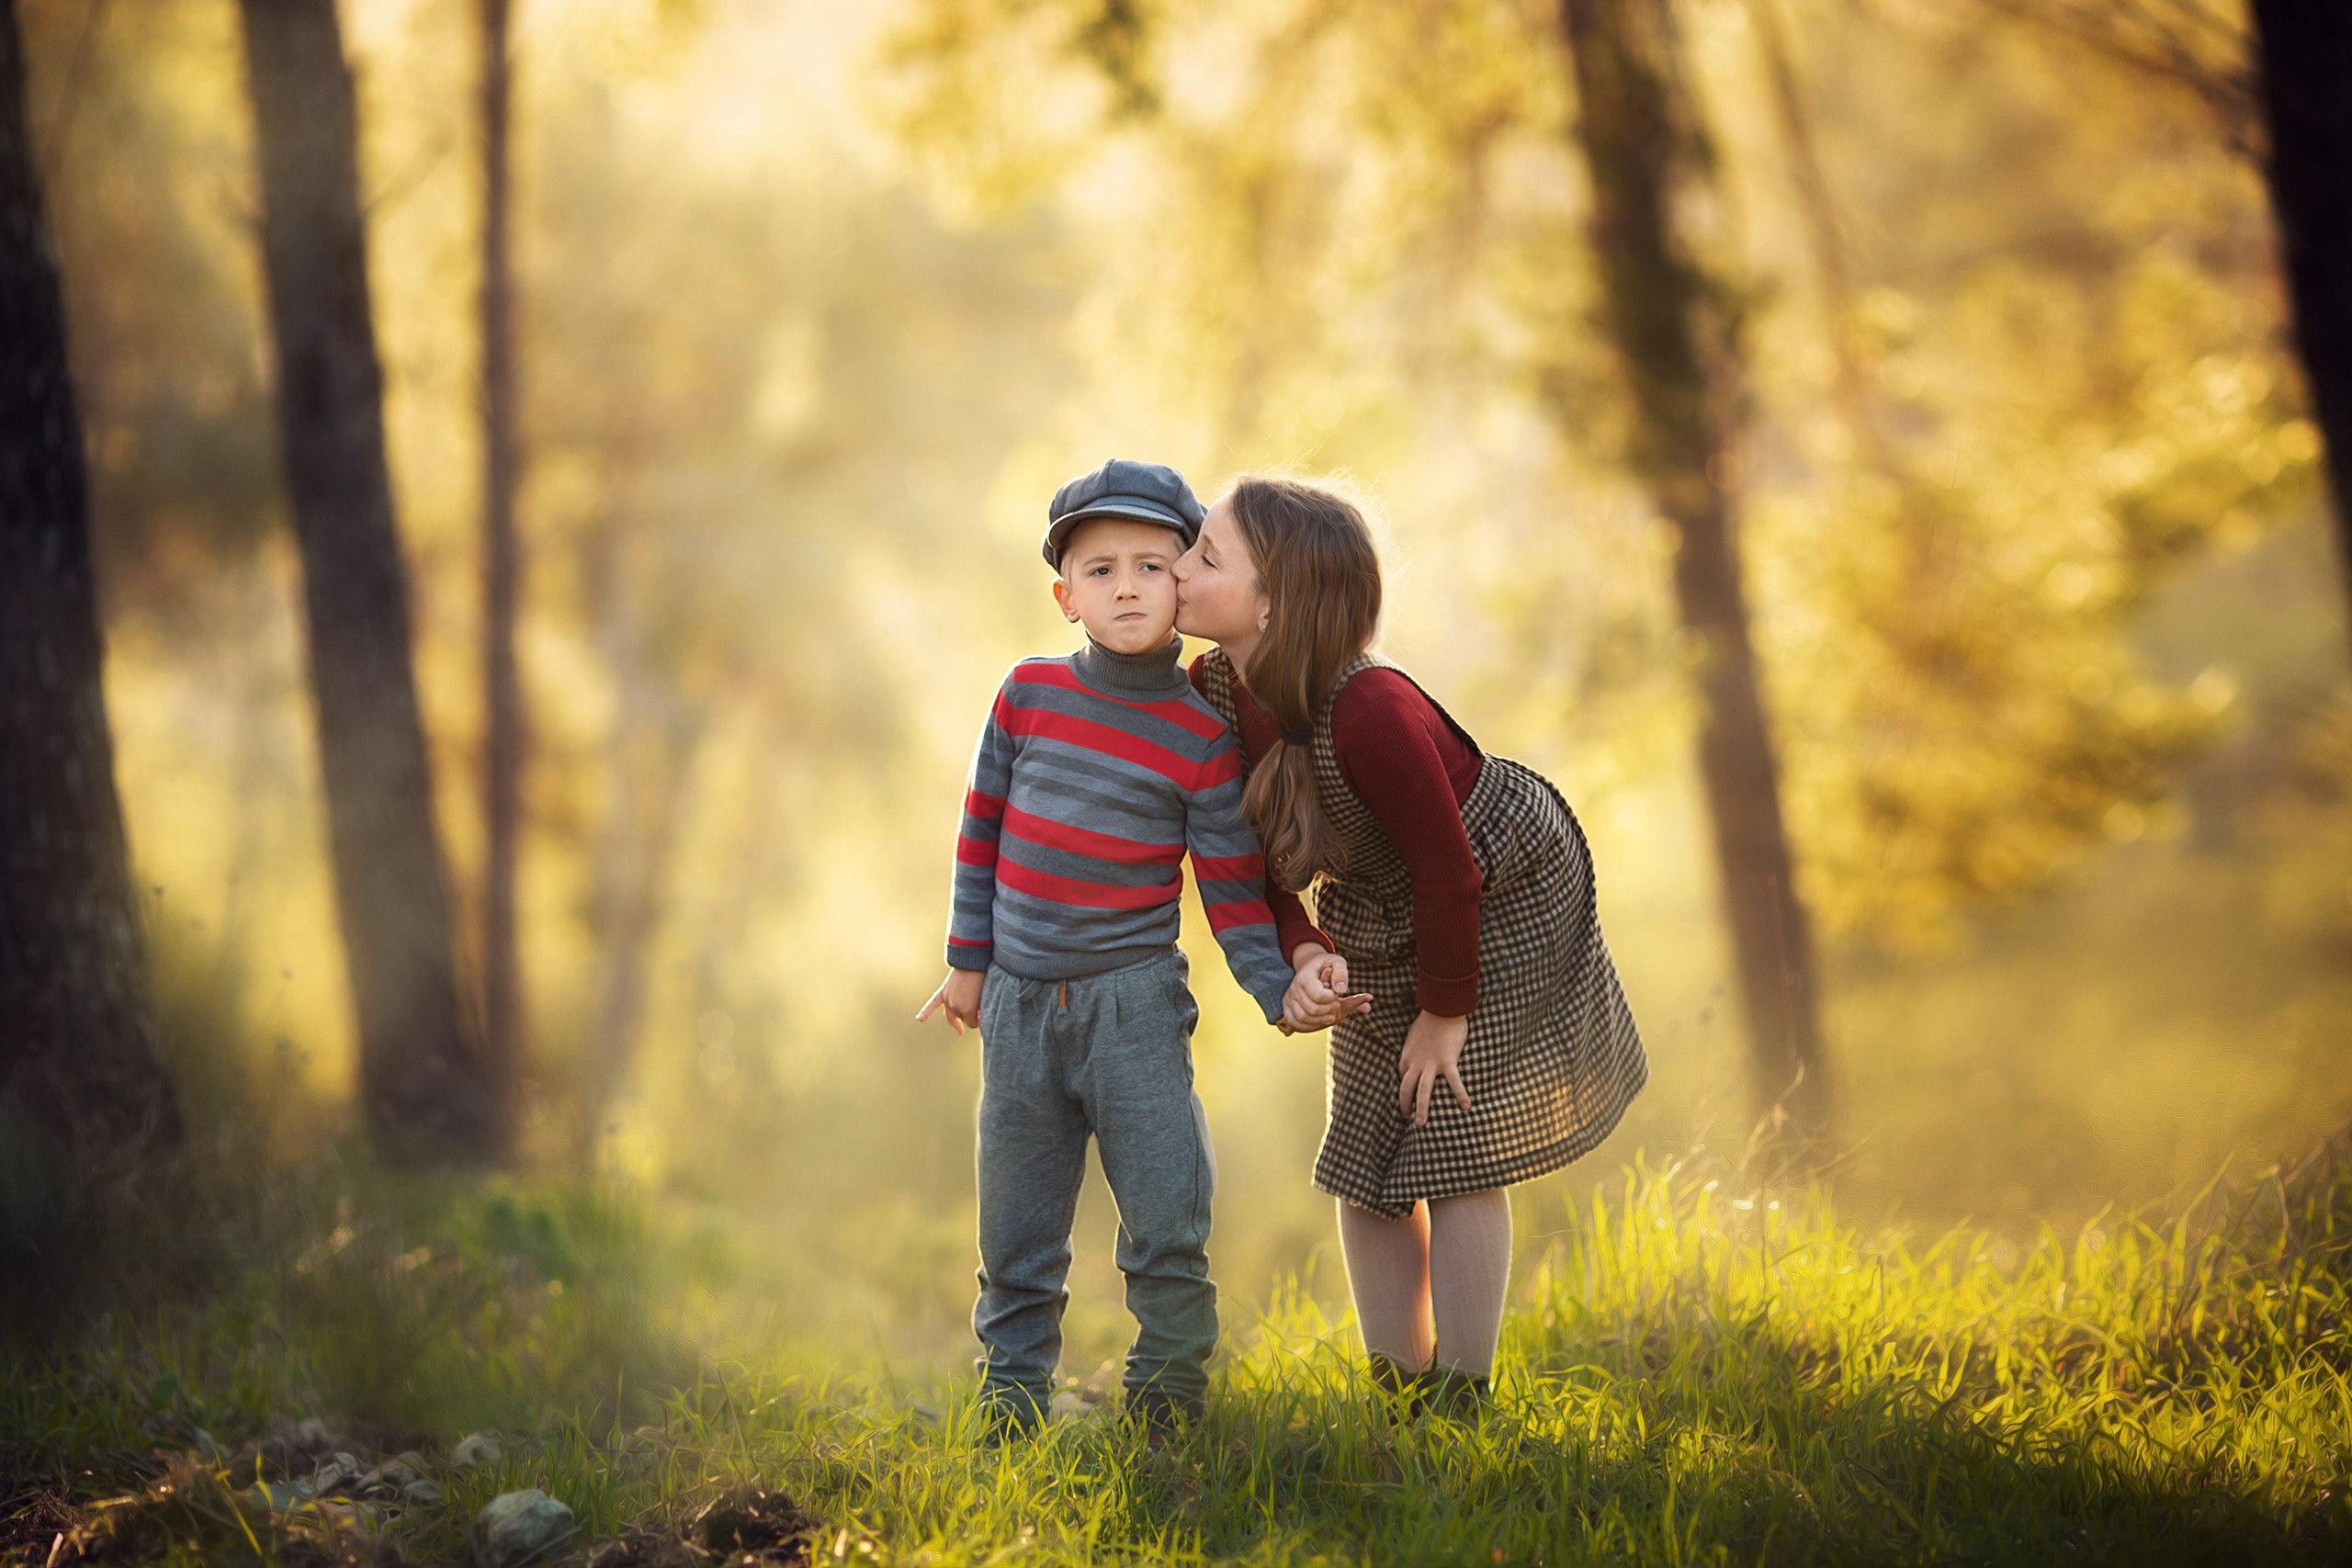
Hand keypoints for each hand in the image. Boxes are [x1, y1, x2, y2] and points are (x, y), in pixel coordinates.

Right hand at [917, 968, 983, 1034]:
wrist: (973, 962)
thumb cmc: (983, 979)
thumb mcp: (986, 997)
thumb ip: (982, 1008)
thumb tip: (979, 1015)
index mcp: (968, 1010)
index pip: (973, 1024)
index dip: (978, 1021)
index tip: (983, 1016)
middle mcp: (955, 1007)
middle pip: (962, 1019)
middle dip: (969, 1018)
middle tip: (975, 1019)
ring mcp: (948, 999)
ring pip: (950, 1015)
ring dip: (955, 1020)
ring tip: (959, 1030)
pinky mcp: (943, 992)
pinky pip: (933, 1004)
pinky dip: (926, 1011)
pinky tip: (920, 1019)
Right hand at [1282, 944, 1371, 1032]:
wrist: (1311, 966)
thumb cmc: (1328, 965)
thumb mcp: (1338, 962)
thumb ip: (1341, 974)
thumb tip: (1341, 990)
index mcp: (1304, 976)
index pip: (1318, 995)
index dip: (1332, 998)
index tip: (1337, 994)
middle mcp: (1293, 988)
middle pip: (1312, 1009)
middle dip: (1329, 1010)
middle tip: (1337, 1005)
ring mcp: (1288, 999)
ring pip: (1303, 1018)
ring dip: (1321, 1020)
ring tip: (1331, 1015)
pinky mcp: (1287, 1008)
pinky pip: (1295, 1023)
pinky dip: (1309, 1026)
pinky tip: (1321, 1020)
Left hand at [1397, 1009, 1469, 1126]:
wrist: (1442, 1008)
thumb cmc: (1430, 1018)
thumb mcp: (1415, 1033)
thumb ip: (1415, 1046)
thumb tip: (1419, 1050)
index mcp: (1407, 1056)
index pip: (1402, 1077)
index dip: (1404, 1089)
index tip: (1408, 1097)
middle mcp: (1415, 1062)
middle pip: (1406, 1088)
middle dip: (1405, 1105)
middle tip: (1407, 1118)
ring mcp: (1431, 1063)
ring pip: (1422, 1091)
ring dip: (1421, 1109)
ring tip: (1421, 1124)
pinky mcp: (1447, 1061)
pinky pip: (1453, 1082)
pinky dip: (1460, 1095)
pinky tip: (1466, 1107)